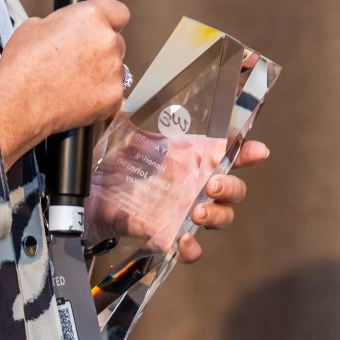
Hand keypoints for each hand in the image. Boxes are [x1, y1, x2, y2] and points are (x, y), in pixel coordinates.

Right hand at [0, 0, 128, 161]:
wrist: (19, 102)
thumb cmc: (23, 66)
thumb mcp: (34, 26)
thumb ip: (61, 24)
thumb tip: (64, 30)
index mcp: (90, 17)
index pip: (118, 12)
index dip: (110, 21)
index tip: (104, 28)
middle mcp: (107, 40)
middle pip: (116, 42)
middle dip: (101, 50)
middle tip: (77, 61)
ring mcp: (114, 70)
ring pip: (115, 69)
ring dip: (101, 74)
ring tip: (72, 83)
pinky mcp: (114, 96)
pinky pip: (112, 93)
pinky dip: (99, 96)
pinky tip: (77, 98)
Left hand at [88, 131, 269, 262]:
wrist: (81, 195)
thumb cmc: (104, 160)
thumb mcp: (117, 133)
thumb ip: (127, 113)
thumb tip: (119, 90)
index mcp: (188, 156)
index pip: (227, 152)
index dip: (247, 151)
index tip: (258, 151)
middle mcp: (190, 184)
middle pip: (232, 188)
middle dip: (231, 188)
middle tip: (212, 184)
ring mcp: (181, 211)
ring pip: (220, 217)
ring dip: (216, 216)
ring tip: (196, 213)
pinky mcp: (164, 235)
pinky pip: (190, 249)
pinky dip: (192, 249)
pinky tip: (183, 242)